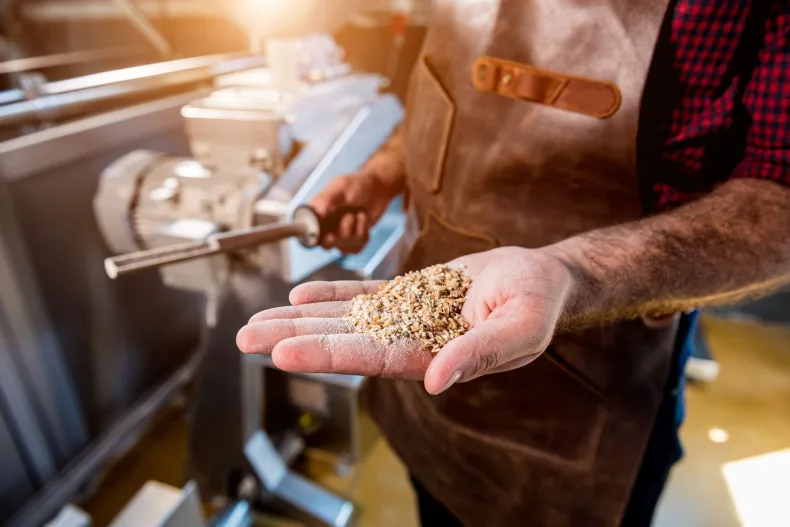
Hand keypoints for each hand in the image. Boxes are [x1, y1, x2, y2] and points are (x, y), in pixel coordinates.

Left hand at [237, 247, 574, 393]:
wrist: (541, 277)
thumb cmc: (537, 302)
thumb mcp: (520, 327)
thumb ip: (479, 353)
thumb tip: (434, 381)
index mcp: (434, 356)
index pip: (371, 359)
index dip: (327, 355)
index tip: (283, 354)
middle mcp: (411, 341)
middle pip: (344, 341)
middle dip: (295, 338)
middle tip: (246, 338)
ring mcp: (406, 316)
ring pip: (344, 318)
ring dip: (301, 319)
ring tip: (257, 322)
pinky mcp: (408, 293)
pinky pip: (364, 295)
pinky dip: (332, 294)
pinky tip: (300, 293)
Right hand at [310, 171, 397, 253]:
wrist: (378, 189)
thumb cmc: (357, 184)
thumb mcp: (342, 187)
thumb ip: (328, 199)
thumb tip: (318, 212)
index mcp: (317, 212)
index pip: (306, 230)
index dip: (314, 234)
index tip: (328, 231)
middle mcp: (325, 226)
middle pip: (326, 243)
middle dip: (341, 233)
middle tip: (349, 216)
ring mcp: (338, 235)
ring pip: (343, 247)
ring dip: (356, 230)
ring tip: (359, 214)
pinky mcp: (352, 241)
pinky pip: (356, 248)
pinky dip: (364, 235)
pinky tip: (364, 221)